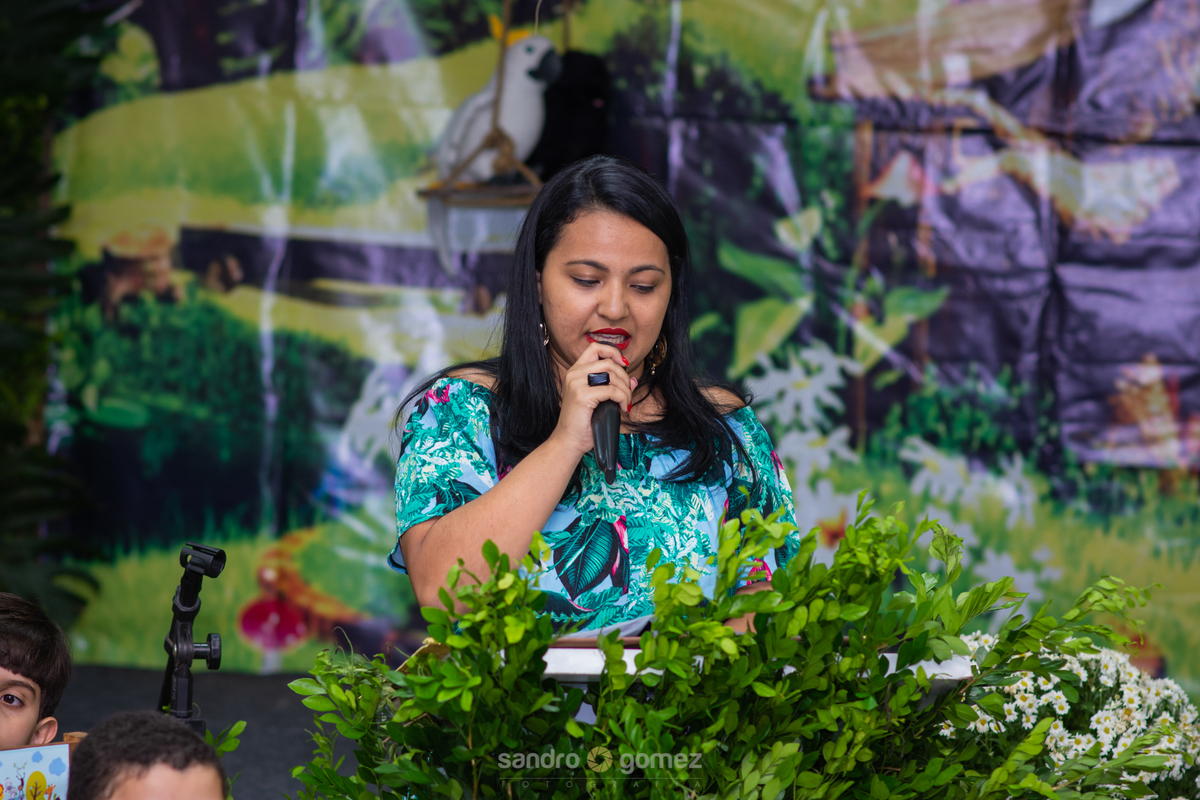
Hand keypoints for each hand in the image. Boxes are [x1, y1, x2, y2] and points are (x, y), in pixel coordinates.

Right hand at [550, 342, 636, 457]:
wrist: (569, 441)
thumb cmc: (583, 422)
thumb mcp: (600, 400)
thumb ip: (615, 387)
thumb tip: (633, 380)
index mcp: (575, 371)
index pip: (595, 347)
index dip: (613, 352)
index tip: (624, 365)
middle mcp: (574, 373)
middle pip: (608, 362)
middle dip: (624, 377)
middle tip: (627, 394)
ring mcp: (576, 383)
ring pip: (612, 374)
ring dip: (625, 389)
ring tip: (625, 402)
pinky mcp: (582, 395)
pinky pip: (612, 390)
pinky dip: (622, 398)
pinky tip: (622, 408)